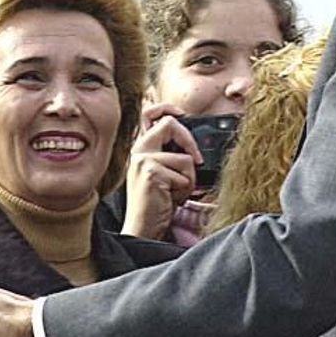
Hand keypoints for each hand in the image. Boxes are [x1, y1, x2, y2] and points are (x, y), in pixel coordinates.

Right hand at [123, 103, 200, 238]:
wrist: (142, 228)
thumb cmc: (156, 204)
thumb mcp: (163, 174)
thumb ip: (171, 156)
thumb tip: (193, 149)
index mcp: (142, 148)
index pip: (150, 113)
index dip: (168, 108)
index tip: (183, 114)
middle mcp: (139, 150)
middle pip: (171, 124)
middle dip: (190, 142)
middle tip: (195, 161)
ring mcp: (144, 160)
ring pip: (185, 158)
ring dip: (189, 180)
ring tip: (176, 193)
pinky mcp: (152, 173)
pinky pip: (184, 176)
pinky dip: (185, 191)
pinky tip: (171, 200)